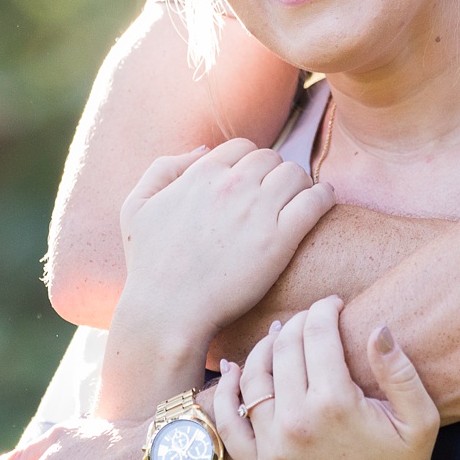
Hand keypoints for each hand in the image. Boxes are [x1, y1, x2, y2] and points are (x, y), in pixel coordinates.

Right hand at [115, 139, 336, 345]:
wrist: (168, 311)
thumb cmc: (149, 266)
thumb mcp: (136, 207)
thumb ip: (164, 168)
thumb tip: (203, 149)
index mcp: (201, 174)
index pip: (242, 148)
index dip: (249, 163)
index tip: (254, 183)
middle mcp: (231, 185)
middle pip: (271, 159)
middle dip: (275, 174)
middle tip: (278, 196)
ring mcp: (257, 211)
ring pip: (296, 175)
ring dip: (300, 184)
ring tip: (299, 202)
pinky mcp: (280, 239)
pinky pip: (315, 200)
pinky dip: (323, 197)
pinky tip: (322, 204)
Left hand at [215, 298, 439, 459]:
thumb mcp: (420, 416)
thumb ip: (400, 370)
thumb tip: (378, 327)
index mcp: (336, 403)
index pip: (317, 335)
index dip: (324, 309)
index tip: (332, 303)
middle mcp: (298, 421)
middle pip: (284, 349)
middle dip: (296, 322)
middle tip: (308, 317)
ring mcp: (274, 445)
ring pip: (254, 378)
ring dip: (264, 348)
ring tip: (278, 336)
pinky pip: (230, 422)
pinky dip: (226, 393)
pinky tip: (233, 370)